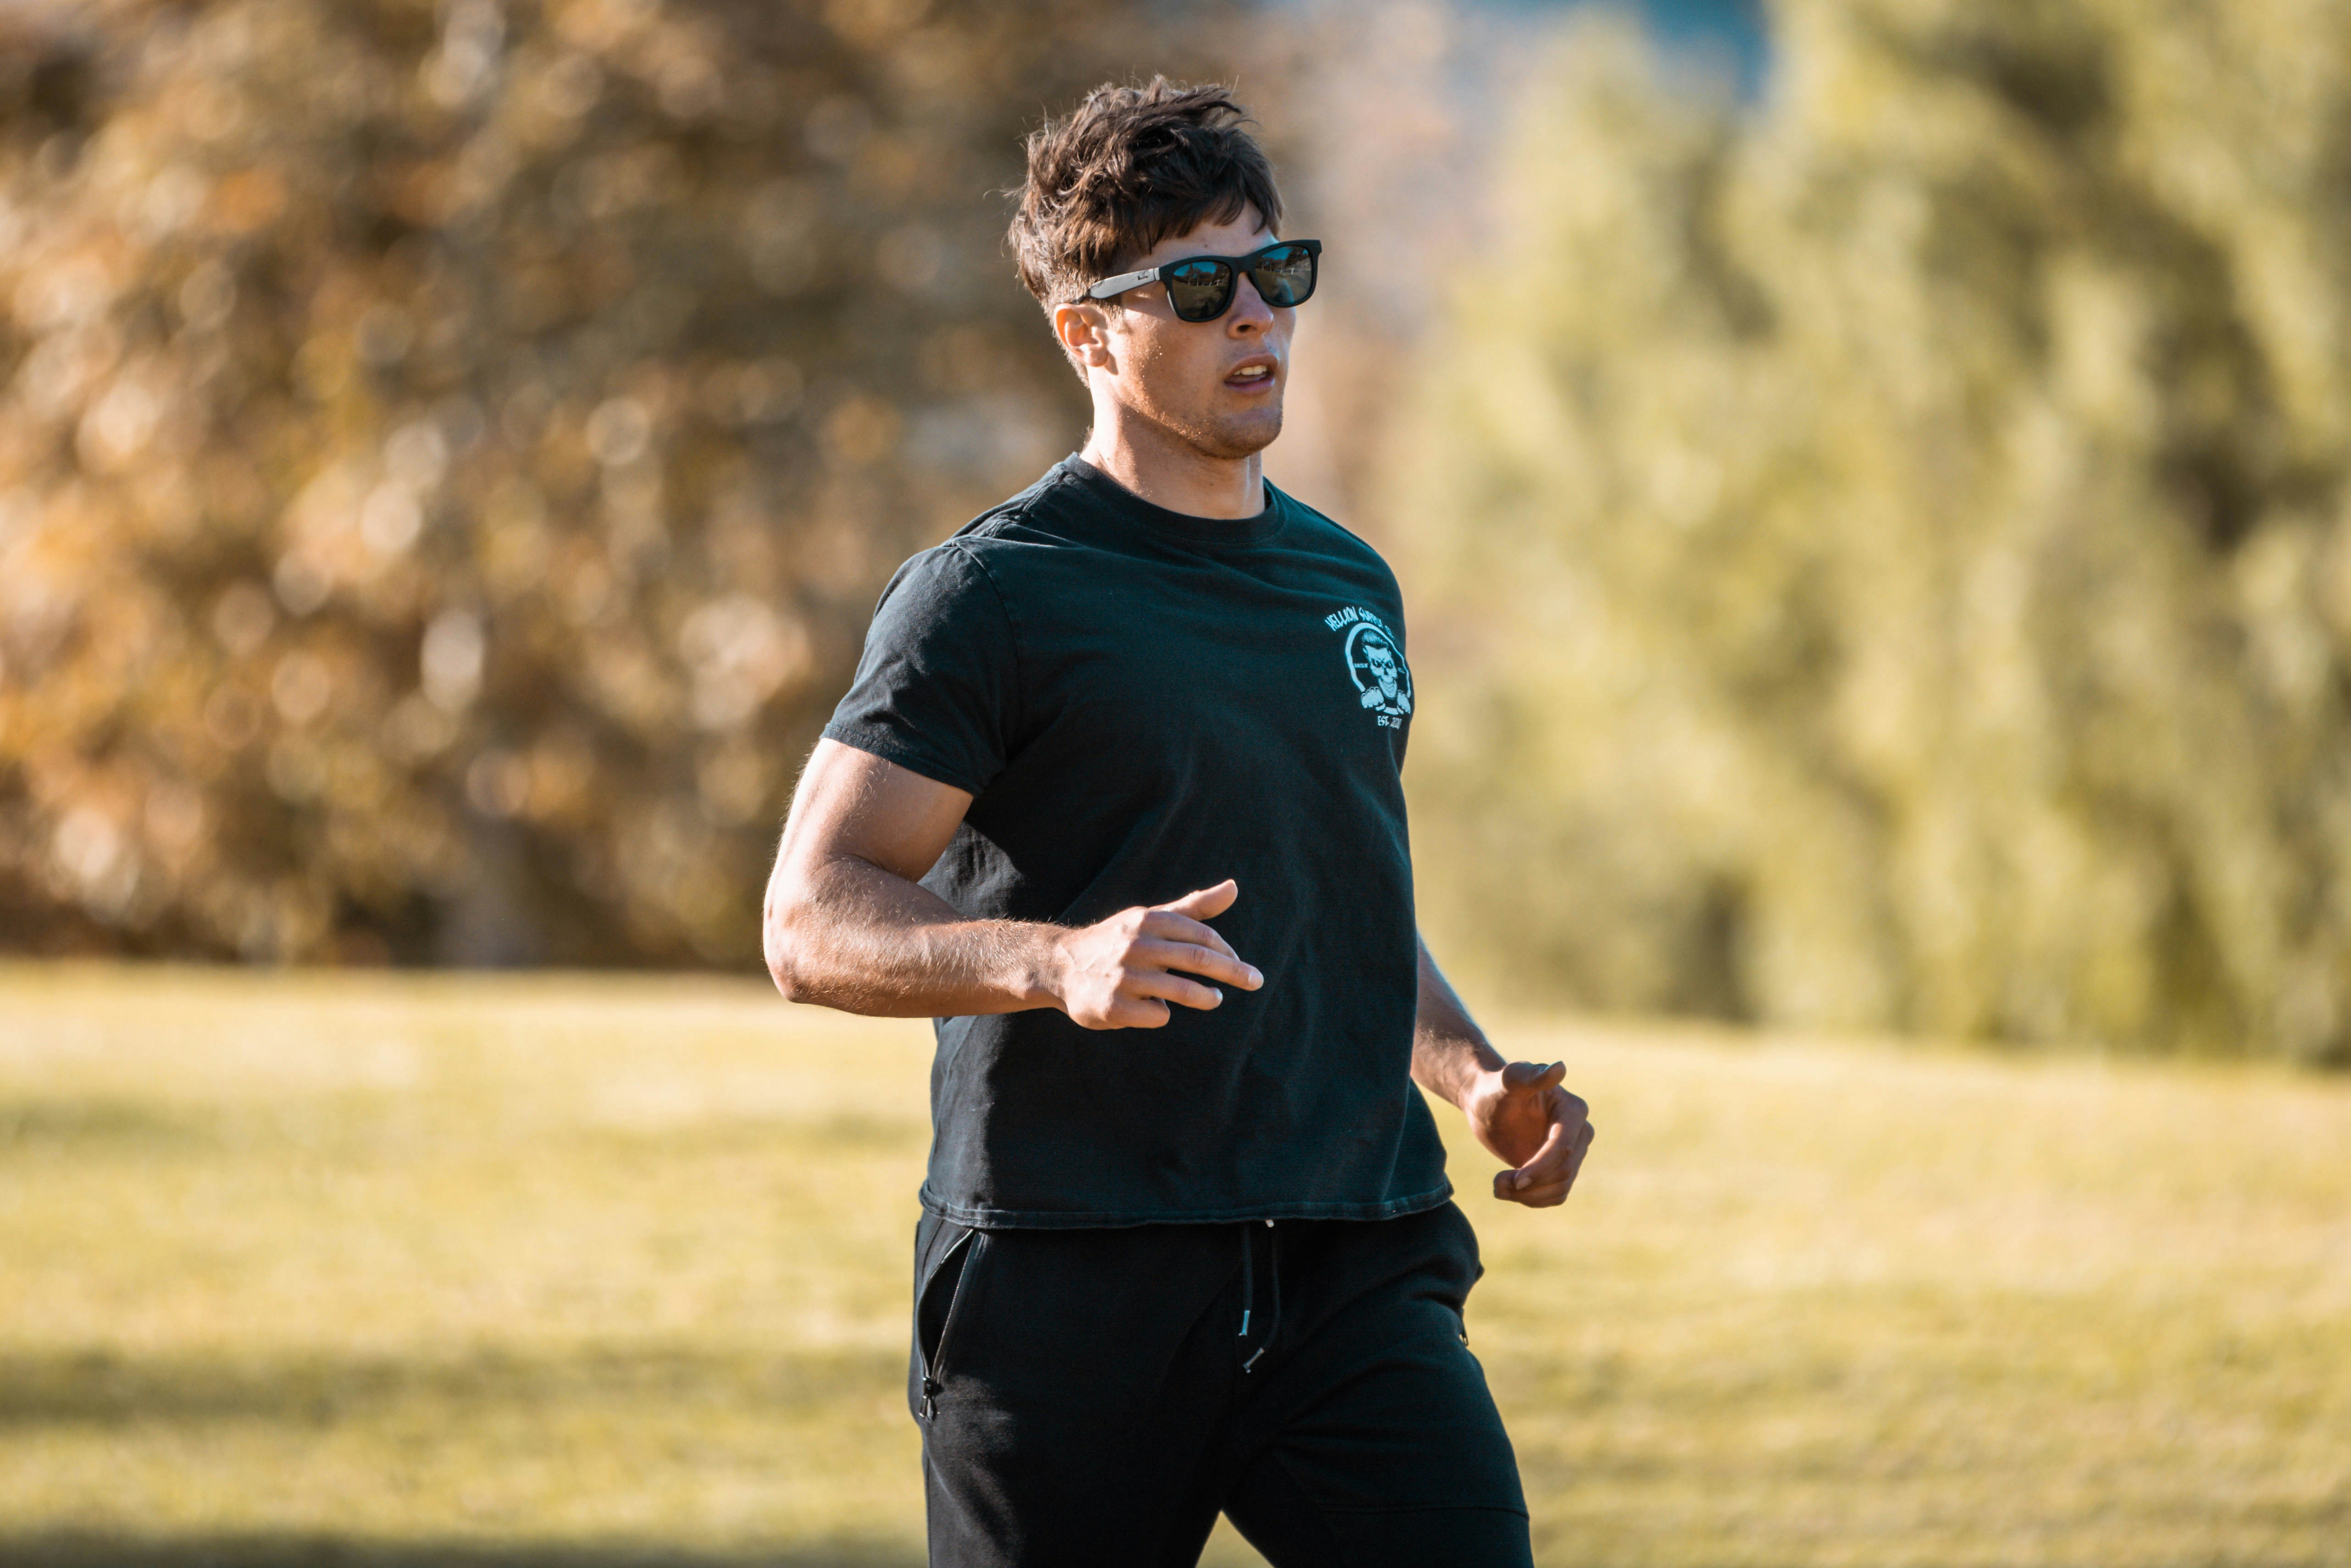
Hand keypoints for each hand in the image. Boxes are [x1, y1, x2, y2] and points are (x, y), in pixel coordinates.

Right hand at [1049, 879, 1263, 1028]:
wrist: (1061, 965)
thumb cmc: (1117, 941)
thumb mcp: (1152, 918)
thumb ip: (1194, 906)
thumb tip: (1235, 887)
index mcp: (1148, 920)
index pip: (1202, 936)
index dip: (1228, 952)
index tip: (1243, 964)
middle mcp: (1136, 945)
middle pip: (1199, 961)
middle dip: (1234, 972)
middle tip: (1256, 981)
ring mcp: (1124, 977)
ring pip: (1183, 991)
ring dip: (1207, 997)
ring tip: (1215, 998)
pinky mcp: (1114, 1007)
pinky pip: (1157, 1015)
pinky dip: (1163, 1013)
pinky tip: (1156, 1007)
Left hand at [1465, 1060, 1593, 1208]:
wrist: (1487, 1105)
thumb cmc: (1496, 1089)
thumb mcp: (1509, 1081)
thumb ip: (1532, 1075)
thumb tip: (1560, 1067)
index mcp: (1573, 1110)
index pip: (1563, 1148)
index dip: (1541, 1167)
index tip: (1515, 1180)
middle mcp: (1580, 1132)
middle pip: (1564, 1172)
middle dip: (1531, 1184)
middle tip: (1497, 1184)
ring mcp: (1573, 1152)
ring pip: (1561, 1188)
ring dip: (1528, 1196)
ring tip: (1498, 1187)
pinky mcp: (1560, 1168)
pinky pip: (1555, 1195)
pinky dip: (1531, 1200)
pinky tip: (1506, 1190)